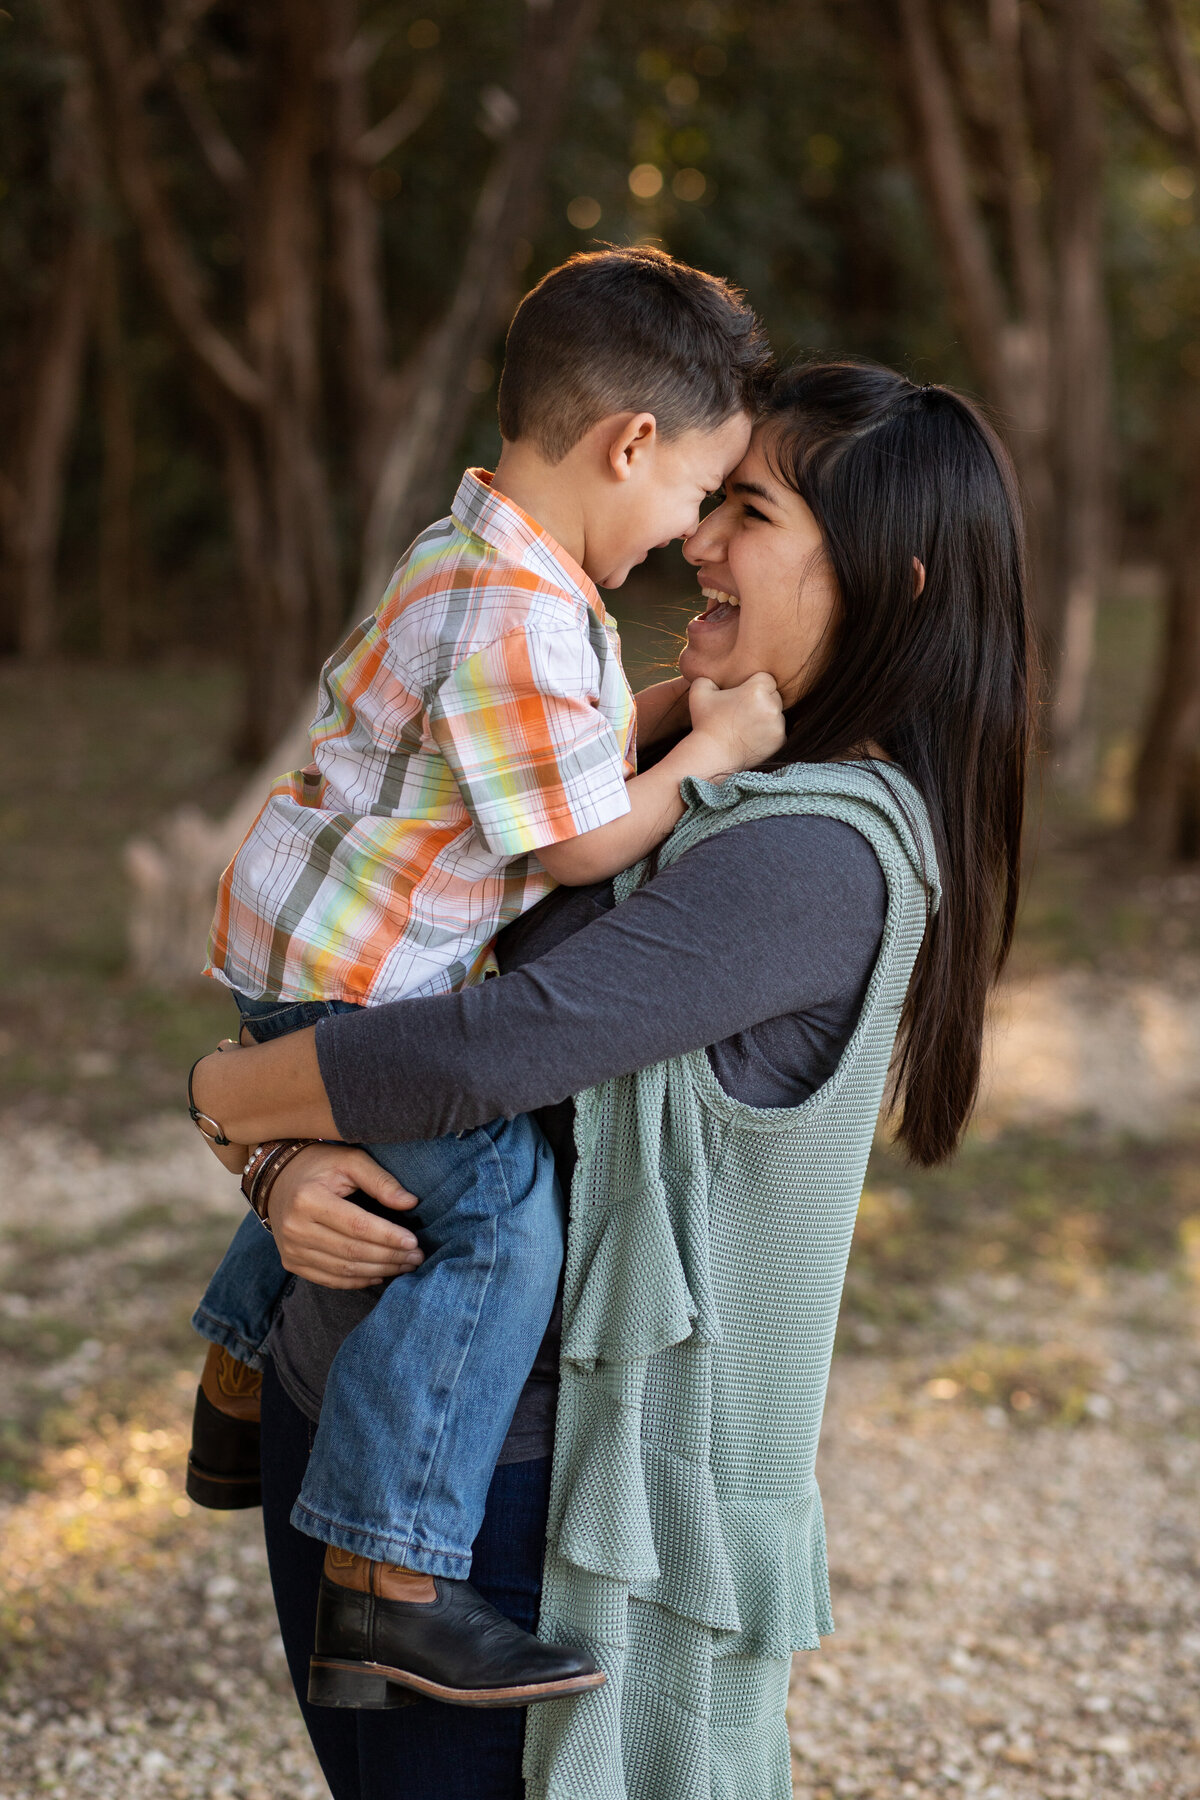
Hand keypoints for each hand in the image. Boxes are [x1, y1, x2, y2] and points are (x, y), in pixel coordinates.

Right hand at [266, 1143, 424, 1288]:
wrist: (277, 1179)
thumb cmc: (320, 1166)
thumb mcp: (350, 1161)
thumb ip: (380, 1181)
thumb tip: (410, 1203)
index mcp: (309, 1198)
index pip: (357, 1225)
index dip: (388, 1236)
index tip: (413, 1241)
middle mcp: (296, 1227)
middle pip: (352, 1251)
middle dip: (389, 1257)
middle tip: (416, 1256)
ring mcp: (291, 1249)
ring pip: (343, 1269)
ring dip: (378, 1271)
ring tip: (405, 1265)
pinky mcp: (291, 1262)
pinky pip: (330, 1279)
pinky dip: (357, 1281)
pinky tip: (379, 1274)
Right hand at [687, 671, 784, 769]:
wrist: (712, 755)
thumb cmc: (705, 723)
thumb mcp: (699, 692)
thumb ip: (708, 676)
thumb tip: (714, 674)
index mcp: (757, 689)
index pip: (766, 678)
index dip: (753, 685)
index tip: (742, 695)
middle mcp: (772, 706)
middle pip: (775, 695)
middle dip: (762, 700)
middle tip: (743, 711)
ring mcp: (778, 725)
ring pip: (777, 713)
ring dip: (766, 716)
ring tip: (746, 725)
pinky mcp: (780, 741)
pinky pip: (779, 730)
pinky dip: (769, 733)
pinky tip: (751, 736)